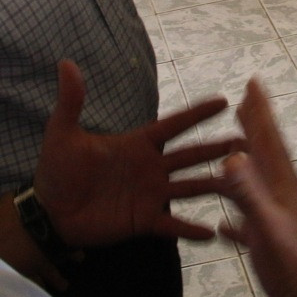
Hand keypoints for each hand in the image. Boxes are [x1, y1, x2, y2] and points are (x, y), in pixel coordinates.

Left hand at [34, 60, 243, 248]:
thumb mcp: (63, 133)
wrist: (50, 212)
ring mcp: (150, 195)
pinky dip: (191, 229)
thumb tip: (66, 63)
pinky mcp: (144, 221)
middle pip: (191, 155)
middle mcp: (150, 167)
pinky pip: (173, 225)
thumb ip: (71, 100)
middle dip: (218, 148)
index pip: (173, 125)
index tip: (224, 102)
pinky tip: (212, 232)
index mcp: (137, 144)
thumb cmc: (57, 170)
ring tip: (241, 184)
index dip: (197, 114)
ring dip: (215, 185)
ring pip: (191, 188)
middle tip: (246, 142)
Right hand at [218, 80, 296, 296]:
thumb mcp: (268, 228)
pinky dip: (238, 221)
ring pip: (262, 188)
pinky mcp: (277, 249)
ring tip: (234, 155)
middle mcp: (286, 200)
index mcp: (284, 189)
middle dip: (256, 130)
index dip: (261, 113)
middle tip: (247, 103)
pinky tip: (226, 227)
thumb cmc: (295, 269)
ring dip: (247, 169)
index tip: (254, 83)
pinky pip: (253, 227)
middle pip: (268, 157)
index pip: (269, 142)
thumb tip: (232, 157)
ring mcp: (283, 224)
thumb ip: (249, 194)